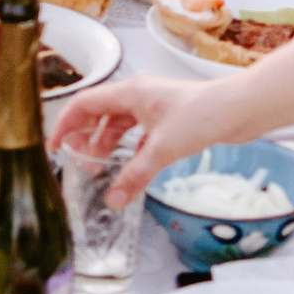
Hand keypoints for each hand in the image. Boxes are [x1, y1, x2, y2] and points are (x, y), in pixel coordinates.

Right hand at [45, 77, 228, 206]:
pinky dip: (129, 148)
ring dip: (107, 144)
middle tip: (77, 163)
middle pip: (99, 113)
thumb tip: (113, 201)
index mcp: (130, 92)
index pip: (84, 104)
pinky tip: (130, 166)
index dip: (65, 124)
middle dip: (85, 138)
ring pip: (119, 123)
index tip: (54, 146)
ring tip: (99, 169)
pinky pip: (138, 131)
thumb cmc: (201, 116)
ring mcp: (154, 105)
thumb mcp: (162, 150)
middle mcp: (139, 94)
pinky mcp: (169, 117)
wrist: (239, 108)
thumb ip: (134, 176)